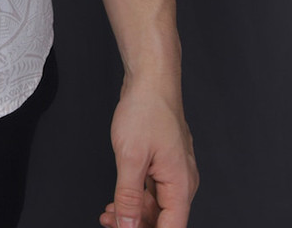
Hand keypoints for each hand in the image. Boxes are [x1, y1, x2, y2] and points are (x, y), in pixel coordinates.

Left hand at [98, 79, 197, 227]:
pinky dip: (136, 198)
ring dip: (134, 214)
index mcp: (181, 185)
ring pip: (157, 207)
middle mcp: (182, 182)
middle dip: (137, 225)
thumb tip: (127, 226)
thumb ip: (128, 197)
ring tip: (109, 214)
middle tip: (110, 222)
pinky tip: (118, 200)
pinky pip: (153, 191)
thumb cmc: (146, 109)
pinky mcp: (164, 164)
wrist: (151, 78)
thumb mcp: (131, 157)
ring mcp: (174, 172)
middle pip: (164, 220)